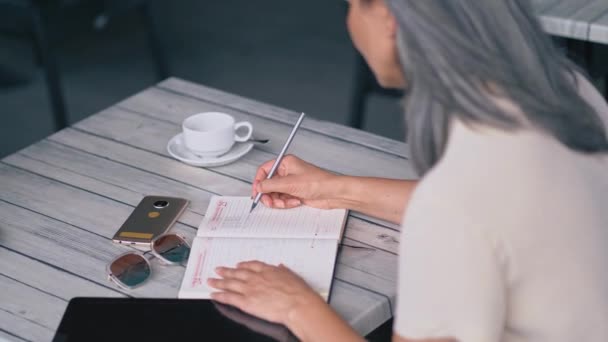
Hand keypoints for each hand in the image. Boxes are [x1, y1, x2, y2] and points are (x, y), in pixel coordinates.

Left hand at [207, 260, 325, 325]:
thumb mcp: (292, 275)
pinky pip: (229, 298)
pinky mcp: (246, 302)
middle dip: (226, 271)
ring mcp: (250, 289)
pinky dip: (220, 296)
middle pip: (237, 273)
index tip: (237, 265)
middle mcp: (256, 278)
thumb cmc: (298, 292)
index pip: (251, 265)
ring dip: (219, 282)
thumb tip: (280, 267)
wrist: (297, 303)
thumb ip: (283, 271)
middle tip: (218, 269)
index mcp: (267, 270)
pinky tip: (213, 295)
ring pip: (230, 284)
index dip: (242, 265)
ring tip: (211, 281)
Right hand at [251, 155, 339, 208]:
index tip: (257, 192)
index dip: (259, 181)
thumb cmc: (318, 182)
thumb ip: (271, 185)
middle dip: (268, 195)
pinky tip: (295, 202)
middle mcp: (287, 172)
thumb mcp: (289, 183)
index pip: (265, 170)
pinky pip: (283, 199)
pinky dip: (287, 203)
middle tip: (269, 202)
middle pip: (269, 184)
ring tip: (285, 202)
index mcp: (285, 163)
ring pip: (275, 194)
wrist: (332, 193)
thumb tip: (259, 186)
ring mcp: (291, 183)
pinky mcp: (295, 192)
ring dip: (278, 201)